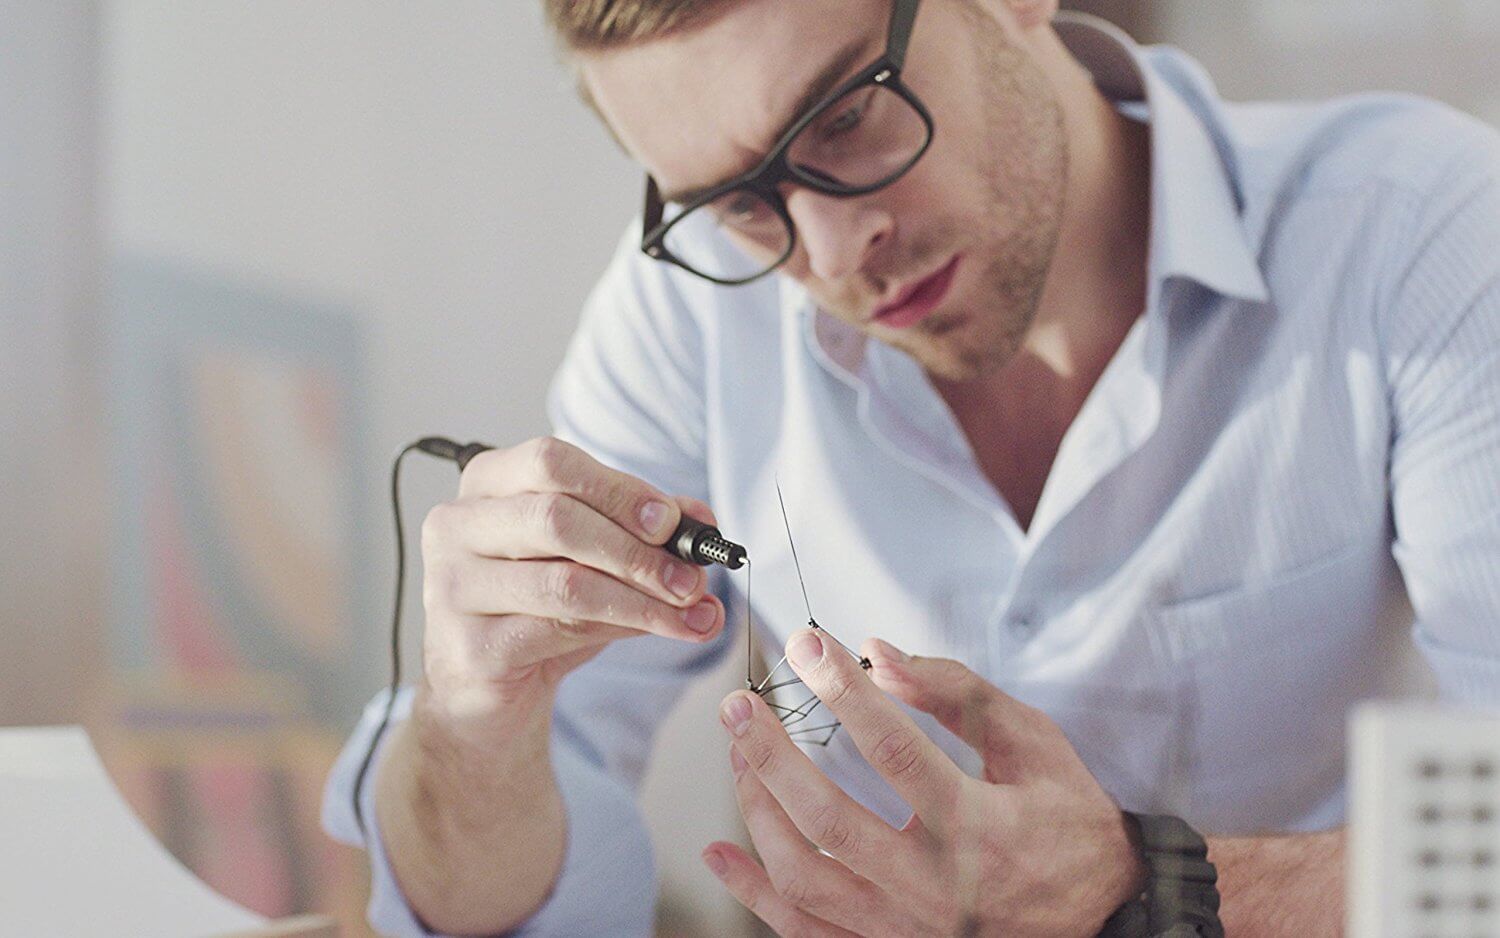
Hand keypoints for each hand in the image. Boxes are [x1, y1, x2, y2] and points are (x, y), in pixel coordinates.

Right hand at [417, 436, 723, 730]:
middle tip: (691, 577)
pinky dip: (622, 627)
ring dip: (642, 598)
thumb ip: (642, 531)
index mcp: (486, 483)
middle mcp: (456, 526)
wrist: (484, 690)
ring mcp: (452, 586)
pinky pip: (558, 629)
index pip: (551, 463)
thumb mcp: (592, 558)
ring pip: (565, 582)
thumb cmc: (537, 608)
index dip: (619, 490)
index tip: (673, 521)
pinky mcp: (469, 645)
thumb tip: (702, 520)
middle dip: (636, 550)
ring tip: (692, 611)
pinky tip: (660, 630)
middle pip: (556, 519)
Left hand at [703, 632, 1143, 936]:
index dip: (841, 691)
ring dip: (759, 812)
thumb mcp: (1030, 741)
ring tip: (740, 757)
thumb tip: (877, 653)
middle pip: (828, 819)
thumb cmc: (1065, 817)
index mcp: (978, 828)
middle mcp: (935, 886)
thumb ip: (955, 694)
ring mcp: (907, 929)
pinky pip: (804, 930)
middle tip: (739, 706)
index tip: (806, 646)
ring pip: (805, 878)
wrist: (1104, 912)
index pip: (892, 748)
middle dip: (772, 755)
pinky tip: (720, 853)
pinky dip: (754, 893)